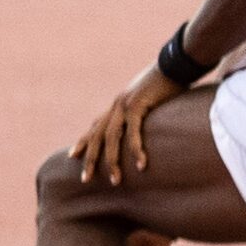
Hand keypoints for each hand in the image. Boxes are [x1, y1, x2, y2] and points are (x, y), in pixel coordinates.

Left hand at [70, 63, 181, 187]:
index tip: (71, 156)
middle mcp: (116, 106)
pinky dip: (136, 148)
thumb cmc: (165, 85)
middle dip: (90, 158)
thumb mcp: (148, 101)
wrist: (174, 65)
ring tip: (115, 180)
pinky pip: (134, 131)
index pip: (95, 127)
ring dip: (112, 160)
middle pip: (97, 136)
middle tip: (85, 179)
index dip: (83, 141)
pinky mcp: (138, 104)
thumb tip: (145, 126)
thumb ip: (142, 115)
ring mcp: (125, 105)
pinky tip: (140, 164)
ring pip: (112, 138)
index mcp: (117, 106)